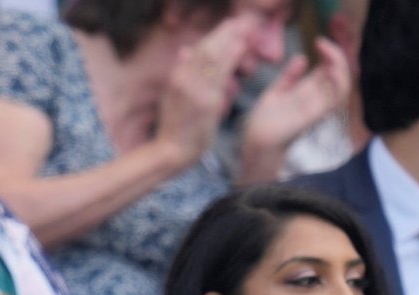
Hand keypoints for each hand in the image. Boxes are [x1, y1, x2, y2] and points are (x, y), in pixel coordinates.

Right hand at [154, 16, 254, 168]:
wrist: (171, 150)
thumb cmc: (176, 125)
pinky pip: (220, 75)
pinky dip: (230, 58)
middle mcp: (184, 79)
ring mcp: (195, 89)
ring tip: (247, 27)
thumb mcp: (174, 96)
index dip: (217, 34)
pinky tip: (240, 47)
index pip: (199, 49)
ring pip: (214, 57)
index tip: (231, 24)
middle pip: (208, 48)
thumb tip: (185, 51)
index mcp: (177, 76)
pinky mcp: (207, 102)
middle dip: (226, 32)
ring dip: (231, 40)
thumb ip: (183, 73)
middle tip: (244, 20)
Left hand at [239, 37, 351, 182]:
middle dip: (337, 55)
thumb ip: (289, 76)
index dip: (330, 54)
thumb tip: (302, 57)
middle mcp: (317, 99)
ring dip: (340, 64)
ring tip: (327, 50)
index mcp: (308, 92)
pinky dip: (338, 80)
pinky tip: (328, 67)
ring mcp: (319, 107)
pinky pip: (336, 96)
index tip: (318, 41)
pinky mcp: (317, 114)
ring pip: (343, 83)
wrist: (255, 139)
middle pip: (340, 74)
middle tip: (322, 42)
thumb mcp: (276, 92)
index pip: (329, 70)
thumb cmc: (263, 121)